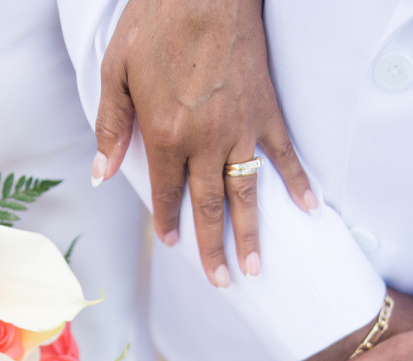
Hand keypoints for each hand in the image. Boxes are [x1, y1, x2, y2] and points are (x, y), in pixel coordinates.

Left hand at [92, 0, 315, 286]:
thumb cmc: (154, 23)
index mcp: (165, 135)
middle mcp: (205, 142)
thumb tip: (102, 173)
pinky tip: (309, 209)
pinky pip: (285, 156)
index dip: (167, 222)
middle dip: (212, 249)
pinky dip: (297, 183)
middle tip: (221, 282)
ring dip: (251, 234)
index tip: (171, 244)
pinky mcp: (267, 112)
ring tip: (255, 267)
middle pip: (209, 207)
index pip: (166, 193)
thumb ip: (111, 127)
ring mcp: (241, 129)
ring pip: (246, 194)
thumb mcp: (116, 72)